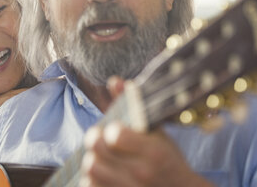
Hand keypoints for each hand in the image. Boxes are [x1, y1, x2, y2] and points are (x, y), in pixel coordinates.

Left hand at [80, 77, 213, 186]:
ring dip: (92, 159)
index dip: (110, 130)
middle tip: (100, 139)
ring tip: (101, 157)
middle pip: (96, 150)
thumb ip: (132, 106)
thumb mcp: (156, 132)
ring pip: (90, 169)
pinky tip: (102, 174)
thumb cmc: (167, 160)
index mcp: (153, 152)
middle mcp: (141, 173)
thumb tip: (114, 80)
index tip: (115, 131)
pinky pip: (89, 186)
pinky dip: (91, 179)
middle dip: (94, 140)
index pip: (114, 135)